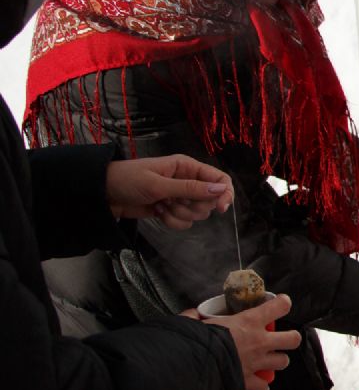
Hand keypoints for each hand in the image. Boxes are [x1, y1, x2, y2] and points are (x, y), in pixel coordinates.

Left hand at [106, 154, 233, 227]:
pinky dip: (171, 221)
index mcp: (187, 167)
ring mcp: (179, 197)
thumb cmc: (128, 180)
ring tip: (160, 205)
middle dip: (192, 206)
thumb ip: (190, 188)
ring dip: (179, 214)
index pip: (219, 179)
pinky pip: (184, 222)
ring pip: (196, 214)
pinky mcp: (170, 211)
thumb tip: (222, 190)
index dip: (225, 193)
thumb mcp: (159, 184)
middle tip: (173, 201)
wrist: (103, 195)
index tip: (220, 209)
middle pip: (209, 200)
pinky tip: (156, 212)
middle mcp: (187, 181)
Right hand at [197, 293, 301, 389]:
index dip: (283, 303)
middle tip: (280, 338)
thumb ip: (195, 318)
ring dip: (277, 362)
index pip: (279, 306)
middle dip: (290, 338)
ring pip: (283, 362)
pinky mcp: (249, 381)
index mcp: (250, 321)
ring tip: (267, 361)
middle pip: (292, 339)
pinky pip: (263, 388)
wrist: (194, 367)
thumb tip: (190, 314)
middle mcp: (259, 341)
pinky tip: (257, 388)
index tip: (281, 303)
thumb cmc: (197, 341)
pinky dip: (261, 389)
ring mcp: (257, 362)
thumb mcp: (197, 323)